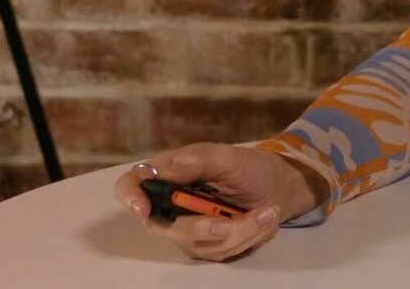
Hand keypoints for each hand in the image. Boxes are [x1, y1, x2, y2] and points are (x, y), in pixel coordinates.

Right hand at [112, 142, 327, 261]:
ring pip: (199, 245)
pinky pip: (220, 253)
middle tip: (231, 222)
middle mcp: (170, 205)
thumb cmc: (250, 167)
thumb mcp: (228, 157)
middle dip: (202, 228)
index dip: (130, 198)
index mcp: (169, 173)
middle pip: (163, 227)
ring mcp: (187, 229)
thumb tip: (164, 169)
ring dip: (240, 232)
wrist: (279, 187)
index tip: (144, 210)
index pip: (131, 186)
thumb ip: (196, 162)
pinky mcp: (207, 246)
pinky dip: (248, 238)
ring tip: (268, 212)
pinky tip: (264, 221)